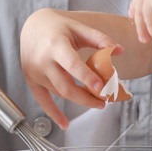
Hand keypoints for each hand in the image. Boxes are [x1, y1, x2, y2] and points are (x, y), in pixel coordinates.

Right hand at [20, 9, 120, 128]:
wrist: (32, 26)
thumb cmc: (58, 26)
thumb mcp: (79, 27)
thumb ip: (99, 39)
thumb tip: (120, 50)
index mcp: (56, 45)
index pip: (72, 64)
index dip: (86, 77)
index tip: (101, 87)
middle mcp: (43, 60)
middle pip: (65, 86)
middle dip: (87, 97)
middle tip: (105, 101)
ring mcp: (35, 72)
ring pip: (59, 92)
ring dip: (79, 100)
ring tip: (96, 102)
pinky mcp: (31, 80)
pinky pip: (42, 100)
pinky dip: (53, 114)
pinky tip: (65, 124)